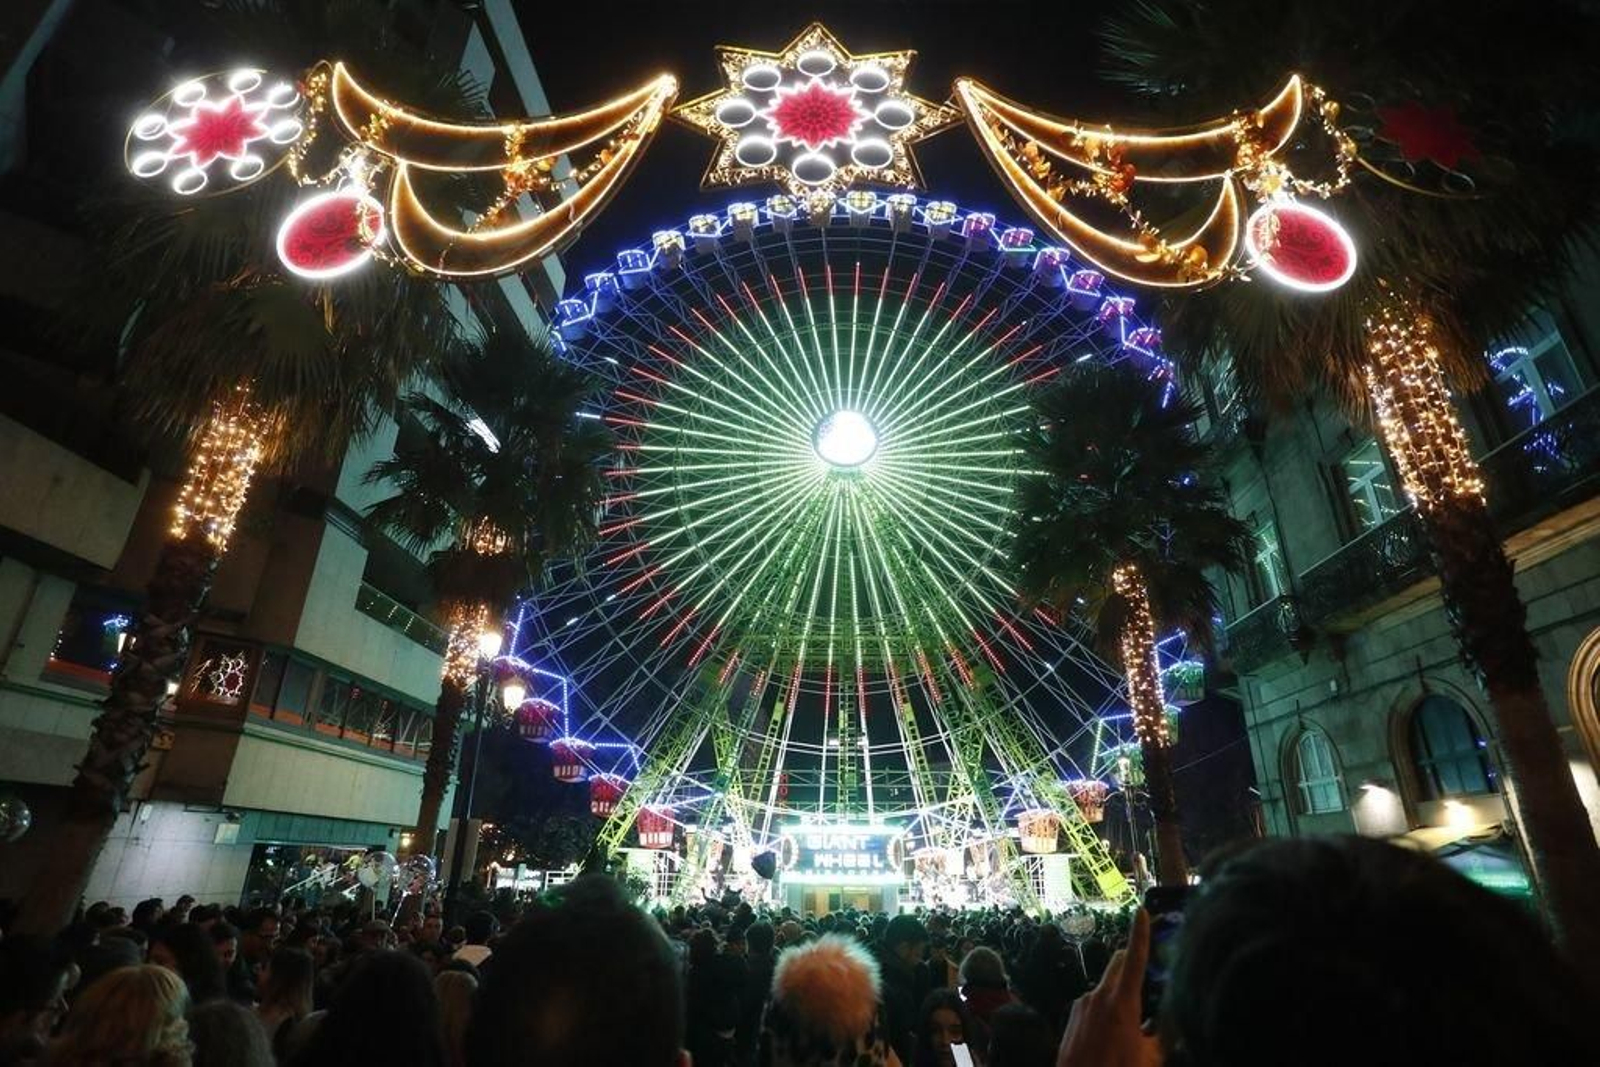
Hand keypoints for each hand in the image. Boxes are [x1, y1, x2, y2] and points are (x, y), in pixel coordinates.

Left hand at [1057, 908, 1161, 1066]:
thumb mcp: (1152, 1057)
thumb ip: (1163, 1033)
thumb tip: (1170, 1018)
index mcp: (1121, 1003)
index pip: (1134, 958)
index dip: (1140, 933)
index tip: (1141, 911)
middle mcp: (1099, 997)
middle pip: (1118, 964)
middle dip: (1132, 961)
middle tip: (1148, 972)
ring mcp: (1082, 1005)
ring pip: (1107, 986)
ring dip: (1121, 993)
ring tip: (1133, 1024)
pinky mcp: (1073, 1015)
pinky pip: (1094, 1002)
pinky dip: (1107, 1009)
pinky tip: (1114, 1034)